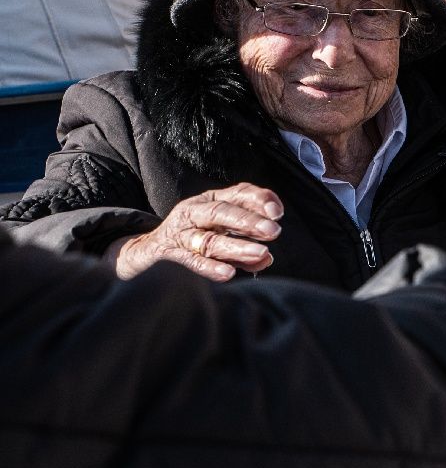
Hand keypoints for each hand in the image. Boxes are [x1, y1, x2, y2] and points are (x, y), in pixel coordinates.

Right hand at [111, 183, 281, 281]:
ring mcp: (180, 233)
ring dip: (236, 247)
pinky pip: (190, 260)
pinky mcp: (168, 255)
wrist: (145, 253)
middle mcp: (193, 212)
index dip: (258, 199)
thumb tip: (267, 258)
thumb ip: (246, 244)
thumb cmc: (193, 241)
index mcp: (210, 201)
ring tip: (261, 254)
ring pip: (209, 239)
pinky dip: (209, 267)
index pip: (237, 194)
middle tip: (273, 231)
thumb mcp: (220, 235)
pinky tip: (228, 274)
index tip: (277, 212)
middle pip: (221, 212)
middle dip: (248, 221)